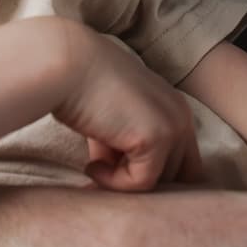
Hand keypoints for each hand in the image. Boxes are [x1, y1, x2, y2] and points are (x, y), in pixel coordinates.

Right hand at [47, 24, 205, 190]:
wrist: (64, 64)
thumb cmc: (79, 86)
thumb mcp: (111, 117)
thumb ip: (122, 144)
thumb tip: (115, 178)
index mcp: (173, 107)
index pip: (181, 160)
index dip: (150, 174)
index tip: (113, 175)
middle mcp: (181, 115)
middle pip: (175, 176)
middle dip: (139, 181)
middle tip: (103, 177)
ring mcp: (173, 126)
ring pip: (159, 182)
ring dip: (125, 182)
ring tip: (93, 166)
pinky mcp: (157, 138)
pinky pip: (140, 182)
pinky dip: (113, 182)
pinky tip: (90, 165)